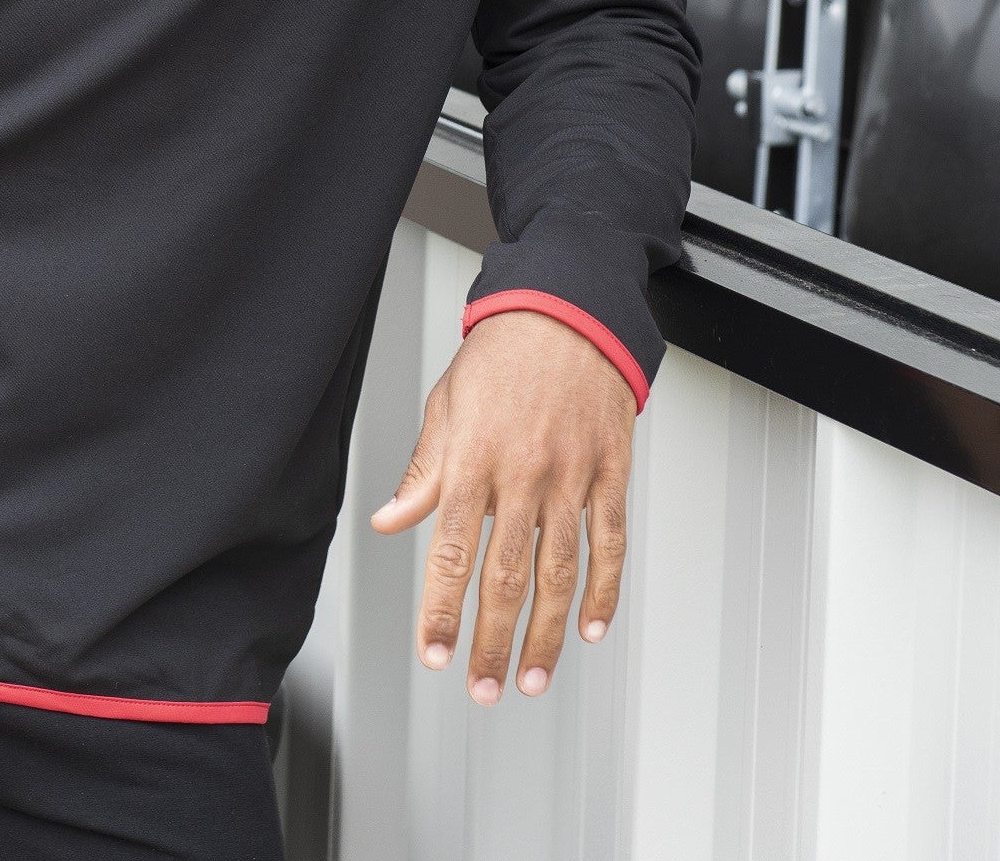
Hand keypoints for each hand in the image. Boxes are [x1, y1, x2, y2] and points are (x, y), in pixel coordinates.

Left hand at [370, 308, 633, 704]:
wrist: (567, 311)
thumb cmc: (502, 355)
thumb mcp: (447, 407)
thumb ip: (424, 473)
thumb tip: (389, 519)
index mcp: (473, 458)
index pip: (451, 551)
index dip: (442, 610)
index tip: (433, 653)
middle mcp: (522, 473)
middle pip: (506, 576)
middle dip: (492, 641)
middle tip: (483, 688)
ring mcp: (571, 475)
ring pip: (560, 571)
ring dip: (547, 634)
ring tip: (534, 678)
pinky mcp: (610, 471)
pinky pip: (610, 541)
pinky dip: (604, 591)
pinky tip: (590, 627)